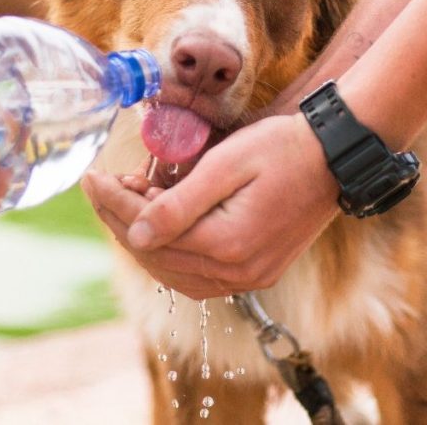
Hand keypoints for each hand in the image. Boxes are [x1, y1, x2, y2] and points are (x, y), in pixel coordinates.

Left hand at [84, 113, 339, 298]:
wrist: (335, 157)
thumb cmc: (283, 148)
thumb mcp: (227, 164)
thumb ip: (179, 203)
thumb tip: (135, 233)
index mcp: (228, 244)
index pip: (149, 232)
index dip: (114, 204)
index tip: (91, 177)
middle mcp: (238, 272)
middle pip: (157, 257)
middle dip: (122, 220)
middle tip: (105, 185)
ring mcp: (250, 278)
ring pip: (174, 272)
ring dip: (144, 239)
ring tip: (129, 200)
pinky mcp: (257, 272)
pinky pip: (199, 276)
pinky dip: (172, 253)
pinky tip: (160, 226)